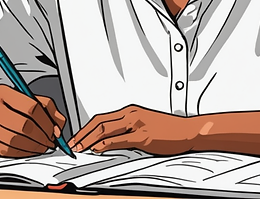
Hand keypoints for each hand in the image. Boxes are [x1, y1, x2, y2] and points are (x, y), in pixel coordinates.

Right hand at [0, 85, 65, 157]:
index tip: (54, 129)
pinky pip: (10, 151)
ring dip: (35, 146)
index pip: (31, 107)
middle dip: (42, 136)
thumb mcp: (24, 98)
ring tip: (42, 146)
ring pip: (17, 141)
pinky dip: (25, 152)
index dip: (47, 121)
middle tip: (50, 140)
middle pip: (25, 125)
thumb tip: (58, 124)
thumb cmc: (4, 108)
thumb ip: (45, 106)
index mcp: (3, 93)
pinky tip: (31, 150)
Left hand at [70, 105, 194, 155]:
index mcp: (130, 111)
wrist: (187, 130)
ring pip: (105, 128)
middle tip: (72, 144)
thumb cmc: (168, 130)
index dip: (85, 128)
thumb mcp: (144, 125)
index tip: (77, 138)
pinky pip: (120, 139)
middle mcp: (131, 114)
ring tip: (80, 147)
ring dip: (89, 139)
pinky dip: (106, 143)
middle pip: (99, 121)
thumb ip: (127, 131)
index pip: (101, 118)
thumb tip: (108, 141)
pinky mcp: (143, 135)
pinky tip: (98, 148)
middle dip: (82, 134)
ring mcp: (137, 124)